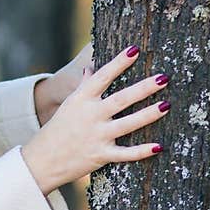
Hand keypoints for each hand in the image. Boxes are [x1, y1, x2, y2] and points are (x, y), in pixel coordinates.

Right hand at [20, 45, 168, 193]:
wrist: (42, 159)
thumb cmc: (59, 128)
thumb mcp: (69, 105)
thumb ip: (84, 87)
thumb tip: (91, 68)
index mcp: (82, 100)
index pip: (102, 77)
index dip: (118, 63)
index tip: (135, 50)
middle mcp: (91, 116)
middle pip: (121, 99)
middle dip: (144, 88)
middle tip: (164, 77)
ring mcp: (97, 136)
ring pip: (128, 124)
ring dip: (148, 115)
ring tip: (166, 105)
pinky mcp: (101, 155)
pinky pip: (126, 153)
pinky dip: (142, 151)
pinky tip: (159, 146)